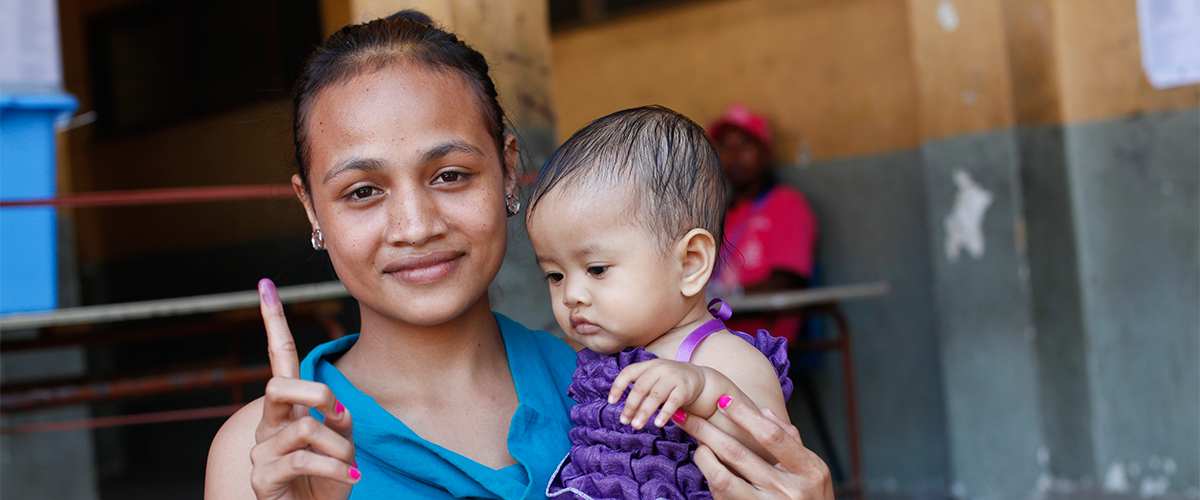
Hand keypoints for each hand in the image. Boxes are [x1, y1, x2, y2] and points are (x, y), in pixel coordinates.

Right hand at [249, 279, 358, 499]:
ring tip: (348, 467)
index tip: (264, 285)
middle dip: (316, 395)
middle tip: (338, 416)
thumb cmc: (329, 482)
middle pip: (279, 386)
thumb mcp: (343, 446)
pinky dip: (335, 470)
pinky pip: (303, 461)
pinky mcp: (262, 479)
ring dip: (339, 449)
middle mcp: (268, 425)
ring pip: (304, 430)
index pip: (280, 360)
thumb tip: (334, 409)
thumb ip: (339, 421)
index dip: (273, 323)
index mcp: (287, 410)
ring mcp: (260, 452)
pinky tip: (349, 479)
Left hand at [610, 359, 704, 428]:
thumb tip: (627, 414)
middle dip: (630, 405)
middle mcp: (659, 368)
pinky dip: (664, 413)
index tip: (611, 401)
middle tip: (624, 421)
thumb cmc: (668, 381)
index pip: (628, 372)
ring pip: (655, 396)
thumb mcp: (653, 380)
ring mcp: (673, 377)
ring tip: (637, 426)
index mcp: (648, 365)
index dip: (618, 386)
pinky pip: (673, 402)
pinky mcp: (685, 388)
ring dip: (644, 412)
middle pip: (640, 387)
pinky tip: (657, 424)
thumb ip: (641, 392)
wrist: (696, 377)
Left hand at [672, 396, 833, 499]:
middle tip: (686, 415)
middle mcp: (787, 490)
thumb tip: (763, 411)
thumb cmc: (812, 496)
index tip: (722, 400)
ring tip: (697, 443)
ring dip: (703, 455)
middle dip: (706, 430)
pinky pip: (721, 495)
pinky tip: (708, 466)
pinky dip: (710, 478)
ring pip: (721, 477)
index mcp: (808, 470)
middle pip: (737, 453)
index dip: (744, 415)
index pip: (771, 436)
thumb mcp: (814, 468)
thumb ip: (790, 438)